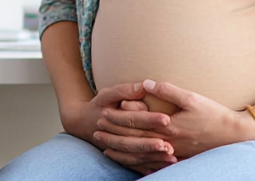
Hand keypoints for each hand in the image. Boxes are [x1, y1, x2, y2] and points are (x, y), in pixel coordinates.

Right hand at [60, 83, 176, 172]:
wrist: (82, 123)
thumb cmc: (99, 104)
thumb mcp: (108, 93)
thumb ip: (125, 90)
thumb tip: (144, 86)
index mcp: (110, 118)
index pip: (132, 119)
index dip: (149, 119)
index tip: (167, 119)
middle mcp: (112, 136)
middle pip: (134, 141)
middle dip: (152, 144)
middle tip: (171, 145)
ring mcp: (116, 149)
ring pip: (135, 157)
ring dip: (153, 158)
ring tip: (172, 158)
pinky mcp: (121, 156)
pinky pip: (135, 165)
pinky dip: (149, 167)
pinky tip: (164, 166)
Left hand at [100, 79, 254, 159]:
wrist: (234, 136)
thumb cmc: (213, 114)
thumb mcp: (191, 98)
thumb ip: (166, 90)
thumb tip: (144, 83)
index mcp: (168, 127)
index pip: (136, 123)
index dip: (118, 119)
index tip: (102, 114)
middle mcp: (168, 143)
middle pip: (134, 141)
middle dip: (114, 136)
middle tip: (96, 132)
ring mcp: (172, 153)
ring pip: (141, 155)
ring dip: (122, 152)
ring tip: (105, 149)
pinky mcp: (178, 159)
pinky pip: (153, 164)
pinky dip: (138, 163)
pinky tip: (129, 161)